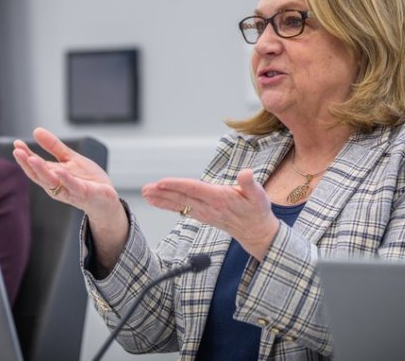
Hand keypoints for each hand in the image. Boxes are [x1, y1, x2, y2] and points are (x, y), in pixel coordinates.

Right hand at [12, 127, 127, 269]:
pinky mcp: (83, 194)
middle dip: (27, 163)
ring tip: (32, 158)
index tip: (16, 144)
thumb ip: (54, 147)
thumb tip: (36, 131)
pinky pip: (73, 187)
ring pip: (52, 182)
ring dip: (41, 170)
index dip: (25, 155)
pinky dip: (66, 179)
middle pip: (38, 175)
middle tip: (17, 151)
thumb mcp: (70, 158)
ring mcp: (69, 191)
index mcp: (52, 176)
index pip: (34, 166)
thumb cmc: (87, 179)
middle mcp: (56, 185)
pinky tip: (59, 170)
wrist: (106, 198)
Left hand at [142, 169, 279, 260]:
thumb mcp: (259, 195)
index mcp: (219, 199)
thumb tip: (246, 173)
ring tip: (146, 194)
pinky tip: (157, 201)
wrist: (256, 231)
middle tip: (145, 189)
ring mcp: (204, 212)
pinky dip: (168, 205)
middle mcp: (208, 207)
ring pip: (179, 204)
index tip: (162, 182)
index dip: (177, 185)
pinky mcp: (202, 215)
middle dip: (162, 193)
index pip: (194, 189)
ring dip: (161, 199)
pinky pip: (182, 209)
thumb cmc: (257, 210)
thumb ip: (250, 183)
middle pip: (182, 198)